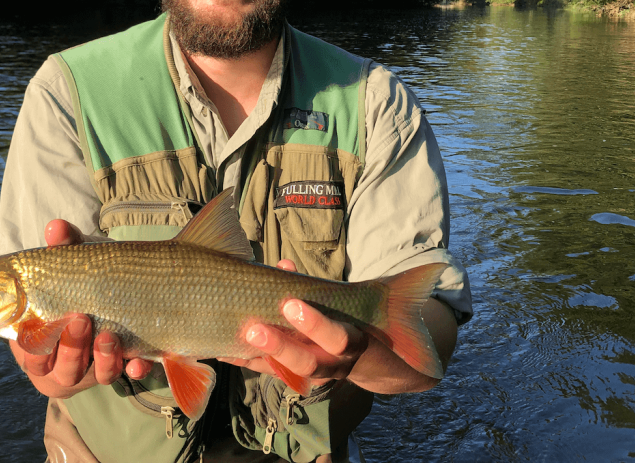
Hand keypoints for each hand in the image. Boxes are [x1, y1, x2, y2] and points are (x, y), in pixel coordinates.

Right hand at [8, 219, 156, 398]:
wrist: (117, 289)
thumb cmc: (80, 282)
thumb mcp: (73, 265)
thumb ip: (63, 248)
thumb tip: (57, 227)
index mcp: (40, 339)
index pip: (29, 352)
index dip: (35, 345)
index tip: (48, 324)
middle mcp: (65, 361)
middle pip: (61, 370)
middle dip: (71, 349)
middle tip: (80, 320)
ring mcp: (95, 368)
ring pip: (95, 376)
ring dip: (102, 360)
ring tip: (109, 336)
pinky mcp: (124, 366)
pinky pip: (129, 375)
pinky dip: (134, 370)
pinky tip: (139, 363)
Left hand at [222, 260, 457, 394]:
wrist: (387, 361)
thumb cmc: (381, 319)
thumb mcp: (385, 300)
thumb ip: (400, 281)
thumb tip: (417, 263)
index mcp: (354, 346)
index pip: (335, 338)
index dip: (312, 323)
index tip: (289, 301)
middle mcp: (330, 363)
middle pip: (302, 360)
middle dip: (277, 343)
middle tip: (251, 324)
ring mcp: (310, 370)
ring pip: (280, 369)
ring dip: (254, 351)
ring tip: (234, 331)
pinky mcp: (291, 371)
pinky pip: (264, 368)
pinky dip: (242, 357)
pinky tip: (216, 346)